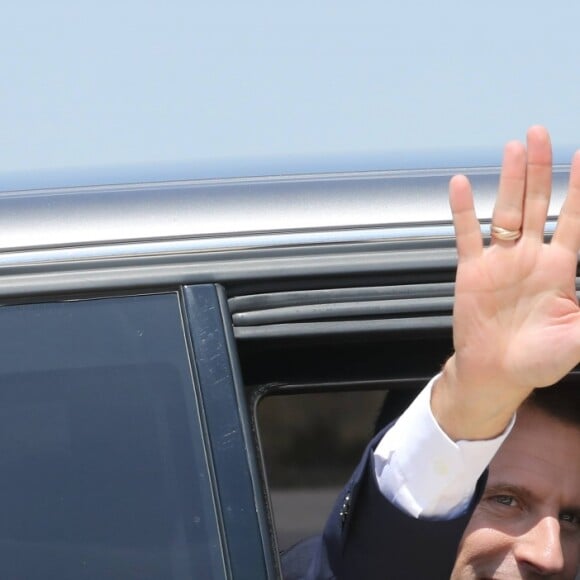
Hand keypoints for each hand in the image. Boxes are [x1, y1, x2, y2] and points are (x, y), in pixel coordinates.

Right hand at [432, 126, 579, 439]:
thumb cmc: (537, 361)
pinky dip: (463, 210)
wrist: (494, 375)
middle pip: (538, 203)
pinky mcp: (472, 271)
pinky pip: (467, 234)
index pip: (574, 218)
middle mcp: (531, 258)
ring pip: (506, 211)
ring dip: (509, 180)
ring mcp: (500, 262)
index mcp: (561, 269)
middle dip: (541, 169)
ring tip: (513, 148)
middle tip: (540, 135)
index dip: (579, 187)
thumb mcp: (579, 340)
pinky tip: (463, 185)